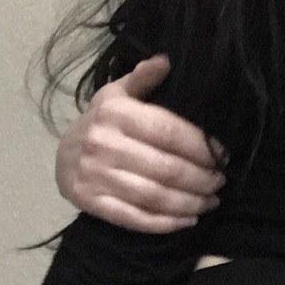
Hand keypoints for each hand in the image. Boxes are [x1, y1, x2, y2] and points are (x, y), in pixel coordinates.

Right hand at [55, 53, 228, 231]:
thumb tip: (166, 61)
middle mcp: (104, 144)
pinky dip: (166, 223)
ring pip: (155, 196)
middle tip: (220, 182)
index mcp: (115, 113)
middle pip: (167, 168)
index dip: (201, 146)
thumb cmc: (101, 123)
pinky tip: (188, 221)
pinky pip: (135, 218)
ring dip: (190, 203)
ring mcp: (96, 176)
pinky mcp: (91, 202)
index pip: (169, 131)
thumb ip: (142, 79)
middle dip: (201, 178)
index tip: (223, 156)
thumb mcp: (116, 94)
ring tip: (210, 202)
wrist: (62, 156)